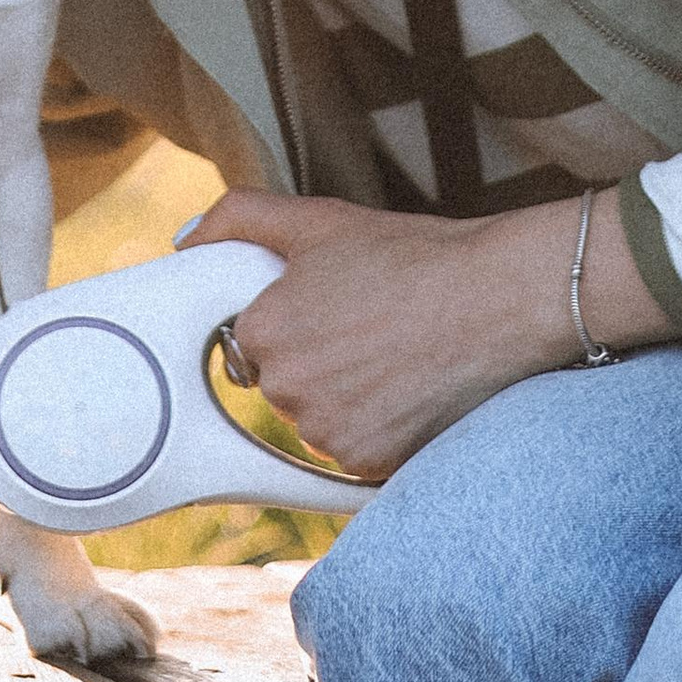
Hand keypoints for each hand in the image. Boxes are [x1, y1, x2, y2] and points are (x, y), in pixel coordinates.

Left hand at [189, 184, 668, 480]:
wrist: (498, 297)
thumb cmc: (414, 255)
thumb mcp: (319, 220)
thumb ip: (238, 218)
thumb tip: (183, 243)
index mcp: (264, 329)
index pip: (254, 341)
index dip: (296, 321)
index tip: (337, 306)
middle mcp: (286, 388)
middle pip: (285, 386)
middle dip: (319, 361)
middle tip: (373, 326)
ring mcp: (326, 432)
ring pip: (319, 422)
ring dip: (348, 398)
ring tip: (398, 354)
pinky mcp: (368, 464)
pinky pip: (356, 452)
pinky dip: (380, 429)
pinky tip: (410, 390)